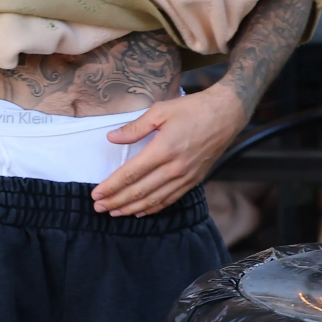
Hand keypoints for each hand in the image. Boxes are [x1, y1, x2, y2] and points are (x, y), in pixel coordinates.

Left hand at [91, 83, 243, 216]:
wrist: (225, 115)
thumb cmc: (192, 109)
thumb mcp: (161, 110)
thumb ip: (135, 127)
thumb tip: (112, 137)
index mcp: (163, 150)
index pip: (131, 174)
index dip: (112, 186)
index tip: (96, 194)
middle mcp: (174, 168)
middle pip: (139, 191)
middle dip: (116, 201)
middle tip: (98, 207)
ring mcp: (185, 177)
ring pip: (154, 200)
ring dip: (132, 208)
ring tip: (114, 213)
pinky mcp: (194, 181)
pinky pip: (170, 200)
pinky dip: (153, 208)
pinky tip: (141, 211)